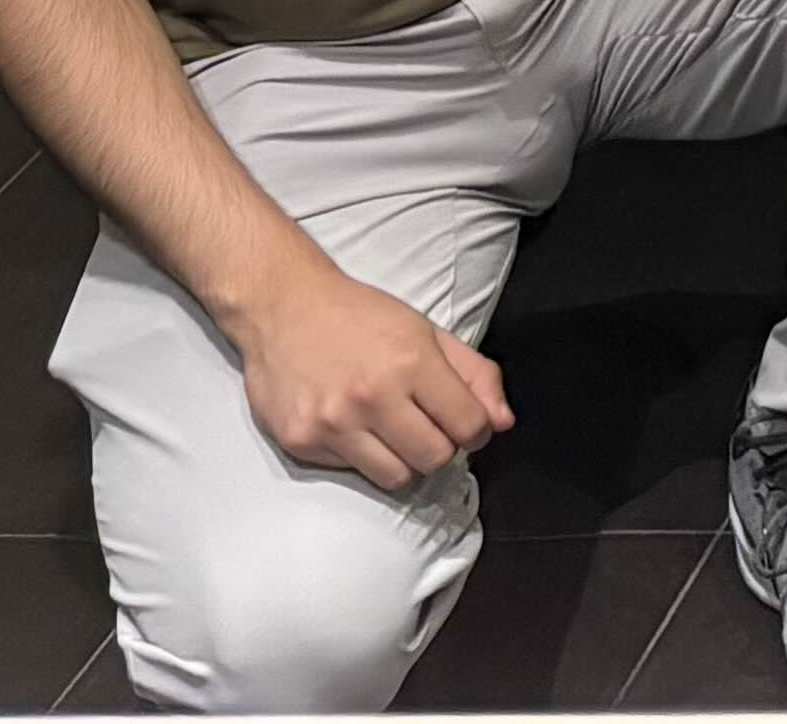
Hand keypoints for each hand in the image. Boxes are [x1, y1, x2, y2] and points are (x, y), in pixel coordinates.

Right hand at [230, 253, 511, 489]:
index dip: (477, 430)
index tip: (467, 424)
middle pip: (434, 459)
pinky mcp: (301, 443)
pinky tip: (353, 427)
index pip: (469, 426)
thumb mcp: (427, 332)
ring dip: (405, 461)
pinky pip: (352, 473)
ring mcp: (332, 424)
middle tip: (428, 428)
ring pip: (396, 478)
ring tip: (394, 432)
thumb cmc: (361, 317)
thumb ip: (474, 375)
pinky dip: (362, 458)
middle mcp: (372, 397)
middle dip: (442, 448)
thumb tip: (503, 422)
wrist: (283, 308)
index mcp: (411, 363)